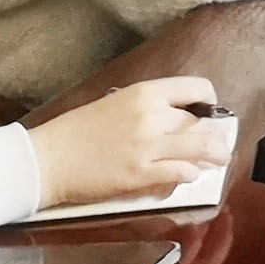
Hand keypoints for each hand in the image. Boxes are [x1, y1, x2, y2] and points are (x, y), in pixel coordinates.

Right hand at [26, 74, 233, 208]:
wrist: (45, 159)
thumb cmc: (74, 131)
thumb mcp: (114, 104)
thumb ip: (146, 108)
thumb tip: (174, 118)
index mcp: (145, 93)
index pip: (198, 88)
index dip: (209, 102)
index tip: (209, 113)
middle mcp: (153, 116)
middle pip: (202, 123)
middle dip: (214, 135)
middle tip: (217, 144)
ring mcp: (148, 146)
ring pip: (201, 148)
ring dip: (215, 156)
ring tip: (219, 160)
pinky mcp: (141, 174)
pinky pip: (181, 172)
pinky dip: (189, 175)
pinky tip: (188, 176)